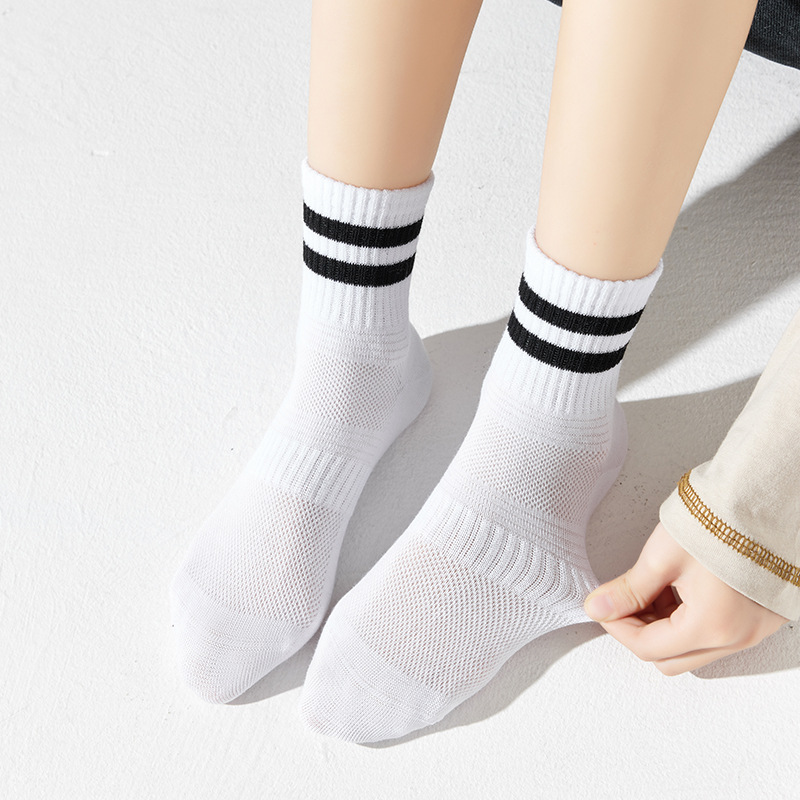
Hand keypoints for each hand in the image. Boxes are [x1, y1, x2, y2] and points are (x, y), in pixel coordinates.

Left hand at [584, 522, 787, 674]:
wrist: (764, 501)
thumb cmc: (721, 523)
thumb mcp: (663, 556)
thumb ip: (629, 590)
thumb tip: (599, 607)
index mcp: (712, 626)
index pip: (648, 648)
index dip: (617, 627)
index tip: (604, 607)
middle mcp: (737, 638)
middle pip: (670, 658)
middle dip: (639, 631)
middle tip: (624, 600)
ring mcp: (752, 631)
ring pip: (691, 649)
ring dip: (663, 626)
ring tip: (653, 587)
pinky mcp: (758, 619)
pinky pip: (714, 635)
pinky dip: (687, 620)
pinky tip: (676, 588)